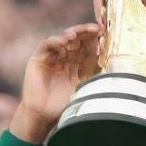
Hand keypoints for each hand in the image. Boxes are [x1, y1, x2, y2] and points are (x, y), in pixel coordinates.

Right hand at [11, 23, 99, 142]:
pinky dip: (54, 41)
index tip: (102, 31)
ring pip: (62, 39)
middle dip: (84, 32)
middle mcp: (65, 59)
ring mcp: (52, 57)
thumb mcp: (83, 86)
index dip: (94, 38)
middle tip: (93, 29)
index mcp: (77, 65)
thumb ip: (91, 71)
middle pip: (76, 39)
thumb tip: (107, 55)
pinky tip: (62, 43)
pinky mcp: (39, 58)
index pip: (86, 47)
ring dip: (70, 35)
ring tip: (75, 36)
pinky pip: (47, 44)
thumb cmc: (62, 105)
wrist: (43, 115)